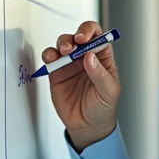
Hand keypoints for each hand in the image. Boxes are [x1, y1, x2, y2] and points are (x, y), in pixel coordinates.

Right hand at [42, 21, 120, 151]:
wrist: (88, 127)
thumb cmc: (103, 108)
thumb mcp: (109, 92)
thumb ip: (100, 74)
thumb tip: (90, 57)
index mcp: (102, 58)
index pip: (98, 36)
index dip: (90, 32)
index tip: (84, 38)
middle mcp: (86, 58)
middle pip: (78, 37)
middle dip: (74, 37)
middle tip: (72, 47)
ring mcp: (70, 64)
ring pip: (63, 44)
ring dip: (61, 44)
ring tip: (63, 53)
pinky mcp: (57, 73)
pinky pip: (50, 58)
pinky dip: (48, 55)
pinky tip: (51, 58)